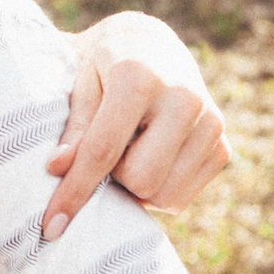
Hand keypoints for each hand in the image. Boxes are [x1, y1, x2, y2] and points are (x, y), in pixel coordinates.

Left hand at [41, 11, 231, 237]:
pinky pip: (181, 198)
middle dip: (114, 178)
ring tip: (128, 151)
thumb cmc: (102, 69)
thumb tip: (57, 169)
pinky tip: (151, 156)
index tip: (51, 226)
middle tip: (106, 153)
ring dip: (136, 185)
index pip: (103, 150)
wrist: (150, 46)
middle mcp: (184, 97)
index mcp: (139, 75)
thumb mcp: (79, 86)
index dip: (74, 191)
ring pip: (164, 195)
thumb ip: (74, 128)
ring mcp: (211, 122)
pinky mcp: (223, 146)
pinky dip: (158, 189)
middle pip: (140, 180)